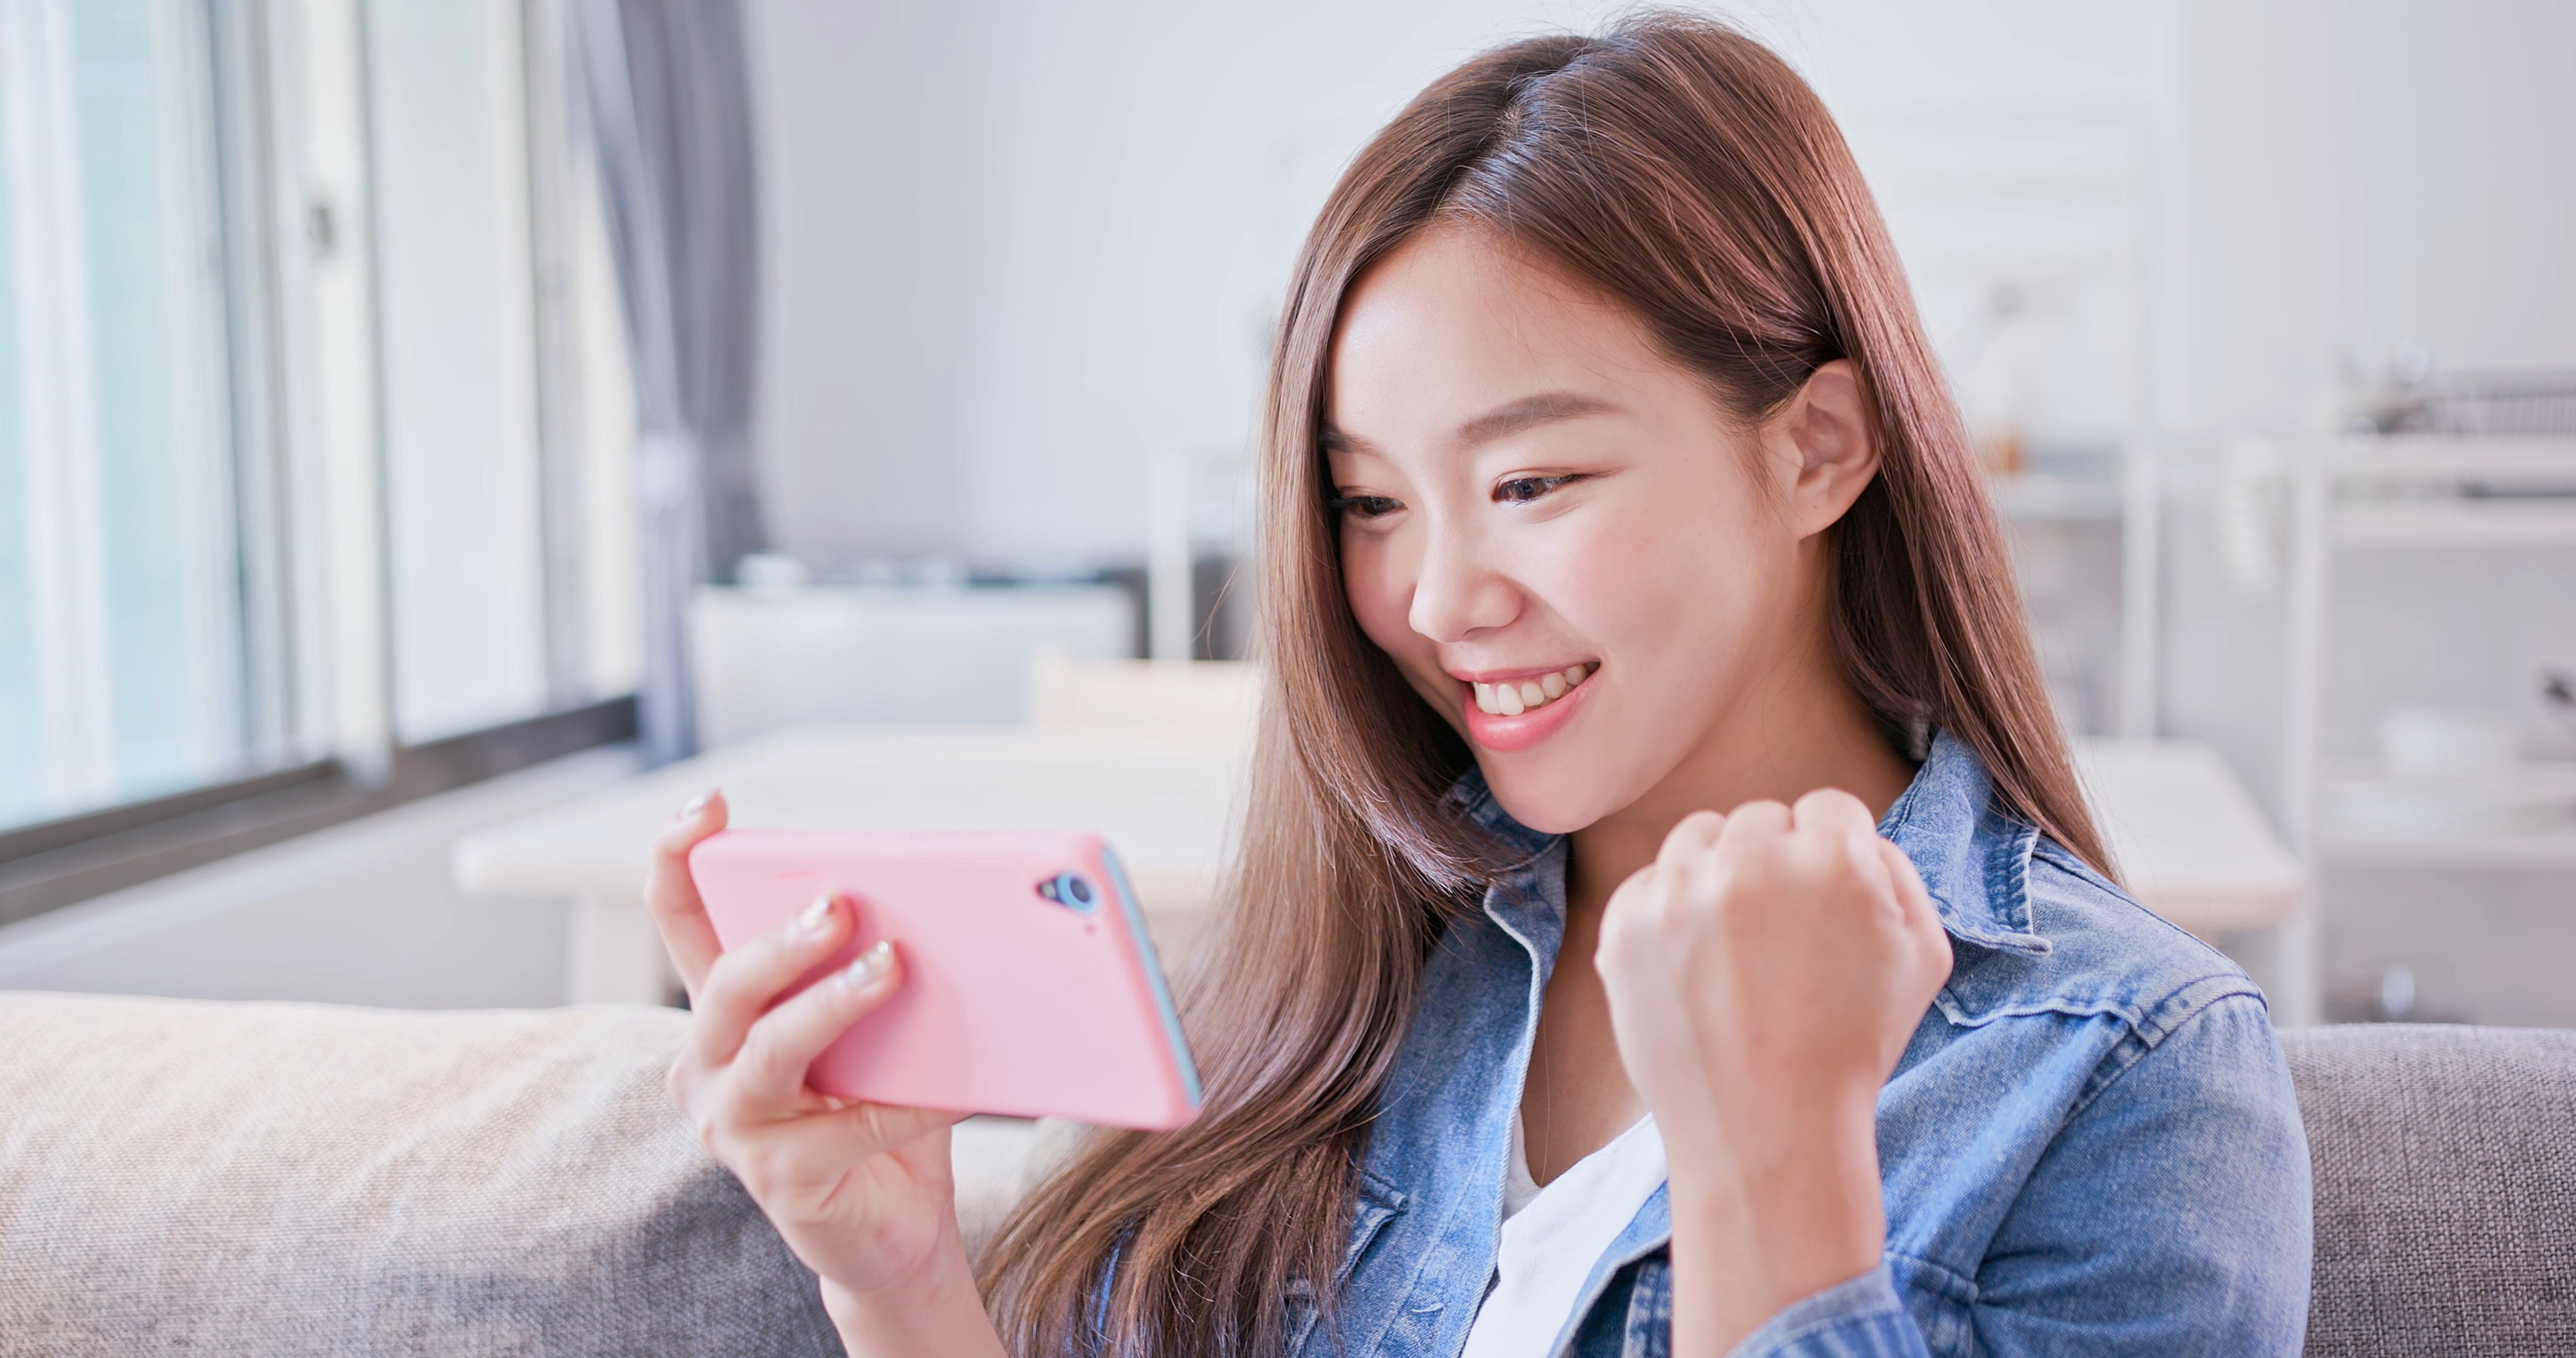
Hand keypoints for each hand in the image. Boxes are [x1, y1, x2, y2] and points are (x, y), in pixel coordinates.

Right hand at [648, 791, 1001, 1353]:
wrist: (895, 1229)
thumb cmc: (883, 1110)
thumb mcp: (871, 1031)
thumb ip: (872, 973)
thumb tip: (936, 906)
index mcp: (726, 1013)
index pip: (682, 922)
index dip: (679, 860)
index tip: (708, 808)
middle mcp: (709, 1067)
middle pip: (726, 987)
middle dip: (779, 942)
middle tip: (838, 906)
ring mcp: (734, 1129)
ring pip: (769, 1052)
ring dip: (830, 1005)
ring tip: (891, 967)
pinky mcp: (780, 1183)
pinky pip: (847, 1129)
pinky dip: (908, 1102)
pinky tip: (959, 1086)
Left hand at [1593, 788, 1950, 1353]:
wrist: (1766, 1133)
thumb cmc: (1851, 1048)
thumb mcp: (1923, 956)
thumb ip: (1894, 872)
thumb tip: (1852, 834)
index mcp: (1832, 858)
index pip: (1829, 810)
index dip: (1833, 858)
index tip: (1826, 907)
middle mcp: (1749, 860)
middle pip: (1761, 819)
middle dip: (1776, 863)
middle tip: (1781, 936)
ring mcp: (1678, 892)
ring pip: (1698, 838)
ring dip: (1719, 875)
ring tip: (1737, 947)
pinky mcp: (1624, 925)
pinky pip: (1650, 882)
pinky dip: (1670, 913)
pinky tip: (1696, 968)